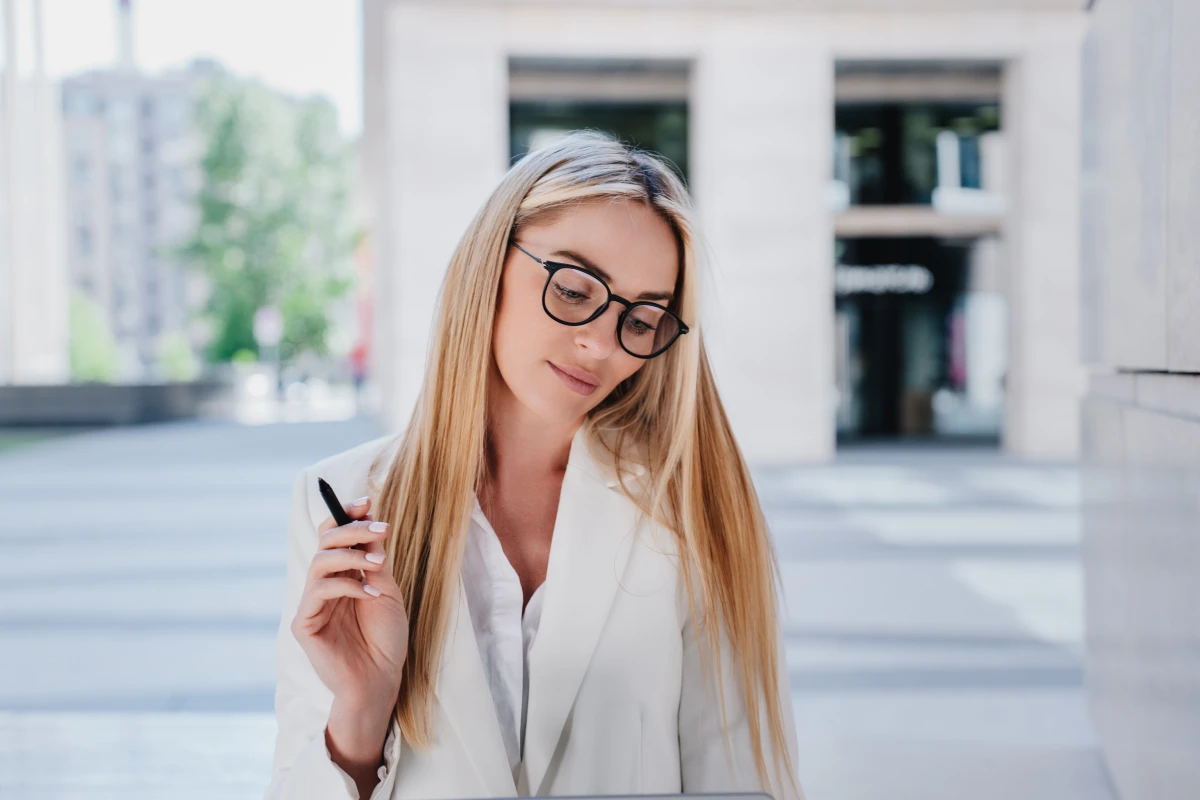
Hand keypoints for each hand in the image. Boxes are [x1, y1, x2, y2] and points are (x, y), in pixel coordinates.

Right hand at [291, 494, 407, 708]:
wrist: (381, 680)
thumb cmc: (385, 640)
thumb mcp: (387, 592)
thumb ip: (375, 561)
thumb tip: (371, 524)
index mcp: (343, 575)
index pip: (335, 536)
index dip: (347, 515)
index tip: (368, 502)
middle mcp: (324, 585)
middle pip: (325, 541)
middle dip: (352, 528)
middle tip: (380, 528)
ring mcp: (312, 603)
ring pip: (320, 561)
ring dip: (351, 554)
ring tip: (379, 563)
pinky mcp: (304, 622)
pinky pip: (319, 590)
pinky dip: (348, 586)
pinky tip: (371, 595)